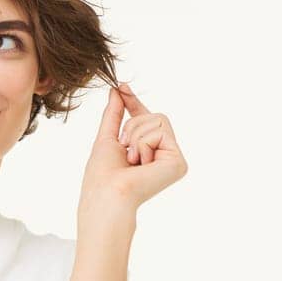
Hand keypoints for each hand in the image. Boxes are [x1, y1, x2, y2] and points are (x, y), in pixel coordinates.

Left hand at [78, 83, 187, 219]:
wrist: (106, 194)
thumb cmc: (102, 175)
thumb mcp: (106, 138)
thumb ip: (114, 114)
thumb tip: (116, 89)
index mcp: (148, 152)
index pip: (146, 120)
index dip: (134, 103)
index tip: (122, 87)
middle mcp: (164, 155)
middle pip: (154, 115)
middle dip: (133, 126)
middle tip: (125, 151)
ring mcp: (173, 159)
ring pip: (158, 120)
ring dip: (136, 136)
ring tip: (132, 160)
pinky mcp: (179, 162)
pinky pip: (160, 131)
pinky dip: (143, 144)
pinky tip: (141, 165)